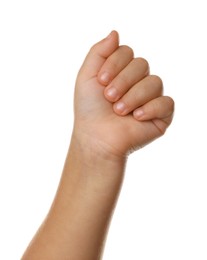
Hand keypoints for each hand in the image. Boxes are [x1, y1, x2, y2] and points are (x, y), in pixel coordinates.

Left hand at [73, 31, 173, 158]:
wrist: (96, 137)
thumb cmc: (89, 109)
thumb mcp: (87, 76)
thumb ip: (99, 52)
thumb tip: (115, 32)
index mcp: (122, 71)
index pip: (127, 52)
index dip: (114, 64)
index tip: (101, 82)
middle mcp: (138, 82)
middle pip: (142, 64)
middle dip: (123, 81)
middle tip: (109, 98)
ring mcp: (151, 97)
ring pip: (154, 81)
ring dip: (134, 97)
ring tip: (119, 111)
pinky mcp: (161, 114)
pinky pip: (166, 102)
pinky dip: (150, 109)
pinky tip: (137, 118)